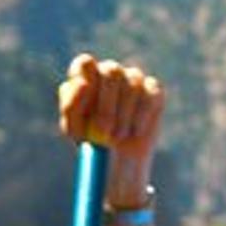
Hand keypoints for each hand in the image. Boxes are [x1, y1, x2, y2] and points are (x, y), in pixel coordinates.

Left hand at [58, 54, 164, 201]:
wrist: (118, 162)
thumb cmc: (91, 142)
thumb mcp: (74, 130)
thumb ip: (70, 106)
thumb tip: (82, 84)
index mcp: (86, 77)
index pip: (85, 63)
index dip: (87, 77)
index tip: (87, 99)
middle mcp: (110, 73)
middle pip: (111, 71)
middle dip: (107, 104)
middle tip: (104, 131)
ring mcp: (133, 79)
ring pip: (132, 83)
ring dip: (123, 114)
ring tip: (118, 137)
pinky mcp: (154, 90)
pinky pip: (151, 95)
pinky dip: (142, 116)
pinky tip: (136, 132)